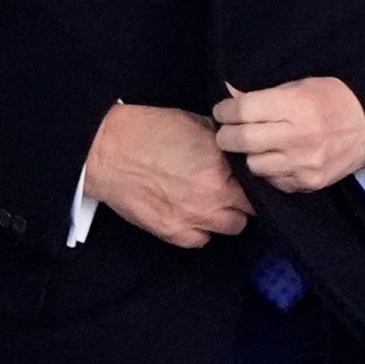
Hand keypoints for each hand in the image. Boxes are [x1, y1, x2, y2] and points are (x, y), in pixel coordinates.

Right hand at [83, 104, 253, 248]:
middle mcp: (211, 198)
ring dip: (226, 216)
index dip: (254, 180)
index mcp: (219, 168)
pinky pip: (201, 240)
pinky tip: (192, 213)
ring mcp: (192, 219)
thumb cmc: (148, 131)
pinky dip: (200, 229)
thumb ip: (222, 142)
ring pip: (230, 228)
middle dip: (244, 200)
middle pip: (249, 211)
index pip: (257, 185)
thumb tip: (240, 148)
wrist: (107, 150)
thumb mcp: (195, 123)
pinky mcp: (172, 232)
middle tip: (232, 188)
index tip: (248, 177)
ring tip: (212, 201)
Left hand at [213, 78, 364, 193]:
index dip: (226, 111)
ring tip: (255, 145)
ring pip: (254, 165)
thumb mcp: (300, 85)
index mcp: (296, 106)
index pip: (244, 111)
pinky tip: (276, 158)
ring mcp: (304, 164)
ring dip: (249, 155)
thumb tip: (229, 95)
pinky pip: (273, 181)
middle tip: (228, 131)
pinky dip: (269, 171)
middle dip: (227, 135)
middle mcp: (299, 137)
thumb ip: (264, 93)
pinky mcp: (309, 183)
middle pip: (242, 140)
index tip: (222, 112)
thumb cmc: (333, 99)